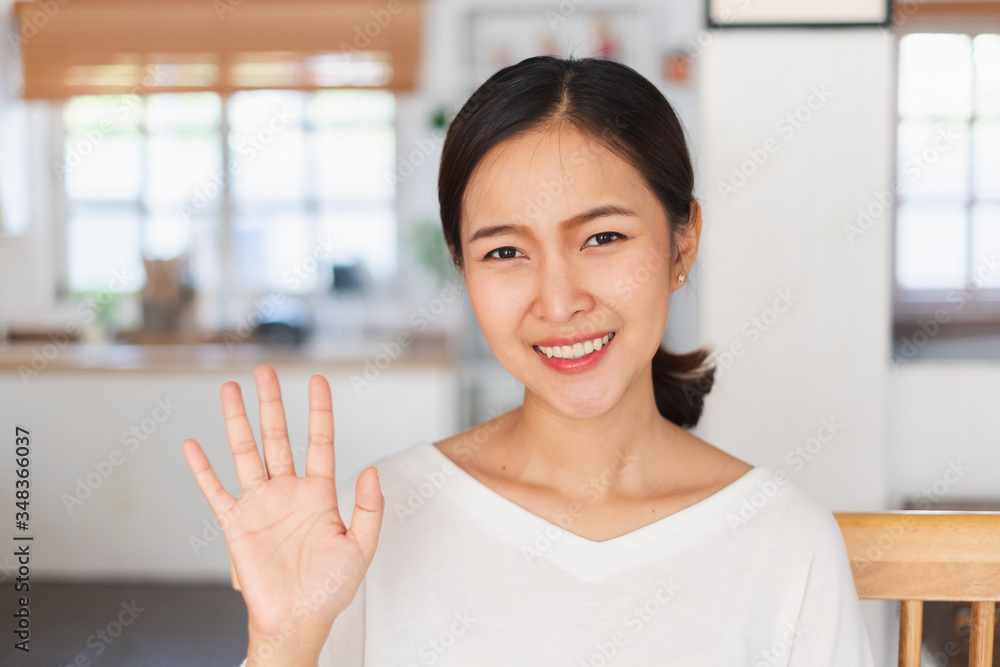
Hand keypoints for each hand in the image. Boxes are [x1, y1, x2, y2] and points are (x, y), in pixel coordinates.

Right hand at [182, 365, 383, 660]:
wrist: (297, 620)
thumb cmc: (330, 588)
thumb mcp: (361, 547)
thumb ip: (369, 508)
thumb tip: (372, 469)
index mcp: (319, 494)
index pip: (319, 442)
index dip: (319, 411)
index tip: (317, 380)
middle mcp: (287, 492)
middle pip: (276, 438)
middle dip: (271, 403)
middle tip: (264, 371)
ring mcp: (259, 505)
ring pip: (245, 453)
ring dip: (236, 422)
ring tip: (229, 389)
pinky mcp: (236, 524)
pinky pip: (215, 491)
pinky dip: (202, 470)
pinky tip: (191, 445)